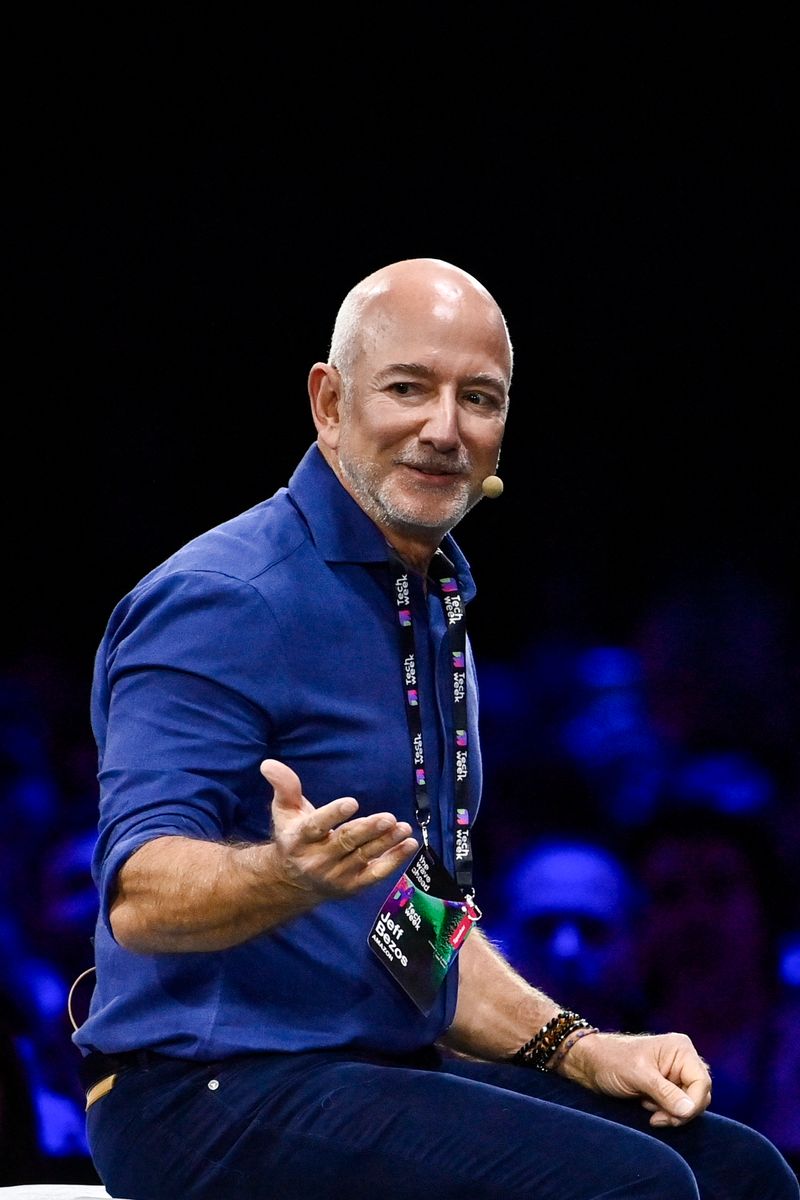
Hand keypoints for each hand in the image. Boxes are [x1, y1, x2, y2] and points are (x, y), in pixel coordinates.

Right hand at [260, 759, 418, 899]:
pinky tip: (409, 844)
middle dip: (368, 830)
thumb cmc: (293, 837)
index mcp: (299, 839)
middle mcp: (317, 860)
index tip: (351, 802)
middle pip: (345, 843)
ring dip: (385, 842)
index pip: (316, 826)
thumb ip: (284, 787)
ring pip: (364, 857)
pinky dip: (394, 860)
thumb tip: (269, 763)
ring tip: (402, 827)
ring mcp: (336, 875)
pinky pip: (376, 874)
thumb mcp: (284, 811)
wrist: (292, 882)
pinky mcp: (353, 885)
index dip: (333, 814)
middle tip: (387, 818)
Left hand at [559, 1030, 711, 1126]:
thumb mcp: (638, 1076)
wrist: (591, 1064)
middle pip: (699, 1096)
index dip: (692, 1104)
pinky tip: (646, 1106)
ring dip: (670, 1113)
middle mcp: (683, 1059)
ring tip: (646, 1106)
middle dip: (680, 1111)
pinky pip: (677, 1107)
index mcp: (681, 1050)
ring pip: (689, 1104)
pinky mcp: (667, 1086)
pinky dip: (664, 1112)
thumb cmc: (611, 1061)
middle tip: (657, 1117)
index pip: (702, 1083)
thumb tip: (689, 1110)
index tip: (672, 1116)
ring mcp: (675, 1073)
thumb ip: (665, 1092)